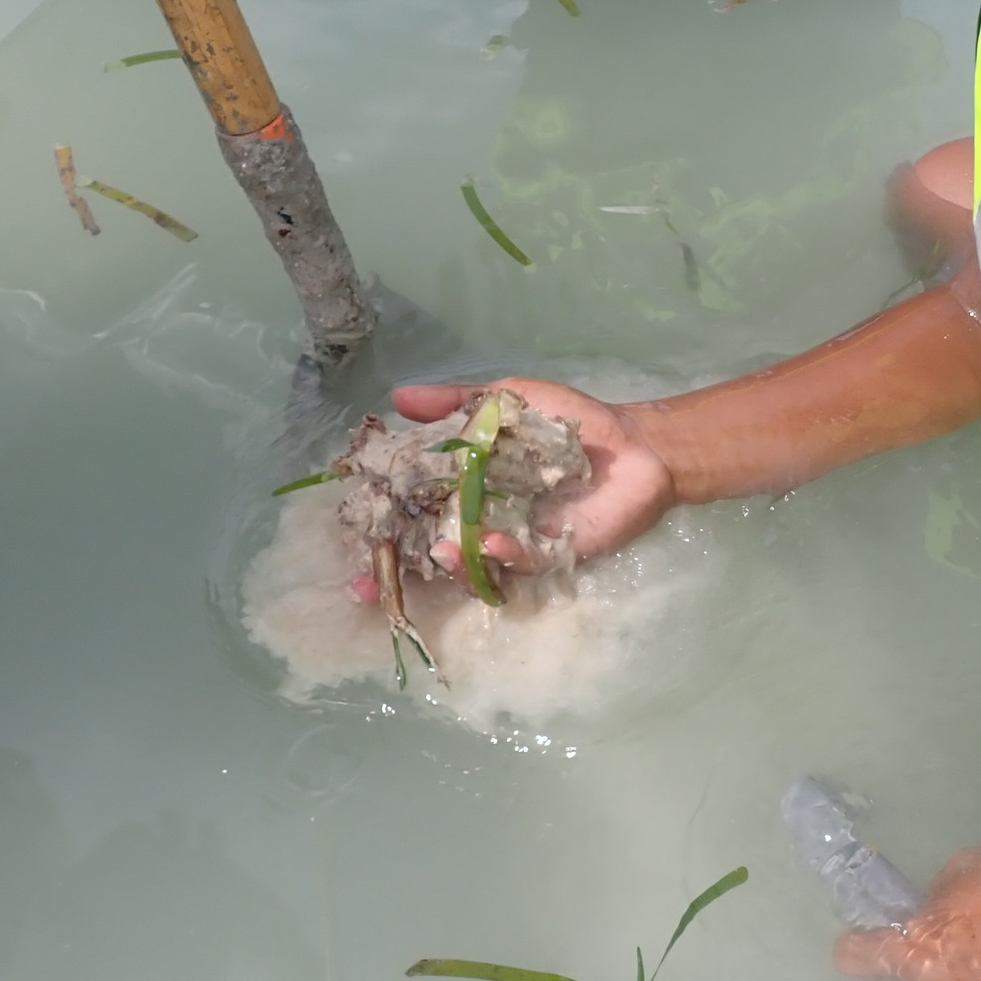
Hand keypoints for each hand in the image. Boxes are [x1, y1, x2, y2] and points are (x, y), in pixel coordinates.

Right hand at [391, 378, 677, 575]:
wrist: (632, 443)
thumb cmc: (567, 422)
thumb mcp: (506, 400)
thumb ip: (456, 402)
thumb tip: (398, 397)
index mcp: (463, 488)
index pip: (413, 510)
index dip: (380, 527)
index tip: (348, 537)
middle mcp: (481, 520)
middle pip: (429, 551)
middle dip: (395, 571)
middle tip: (365, 583)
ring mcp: (514, 542)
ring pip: (471, 567)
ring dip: (450, 566)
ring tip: (439, 554)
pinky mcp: (552, 554)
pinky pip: (522, 564)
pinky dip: (504, 557)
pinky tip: (492, 545)